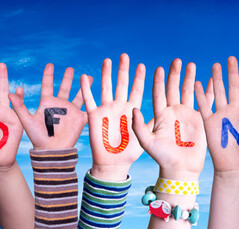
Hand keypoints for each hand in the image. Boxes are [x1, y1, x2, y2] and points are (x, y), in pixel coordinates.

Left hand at [9, 63, 86, 149]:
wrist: (52, 152)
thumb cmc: (37, 137)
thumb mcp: (27, 120)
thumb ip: (20, 106)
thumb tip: (9, 92)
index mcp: (47, 103)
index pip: (47, 85)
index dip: (48, 75)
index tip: (50, 65)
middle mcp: (59, 105)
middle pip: (64, 88)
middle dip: (68, 78)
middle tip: (71, 68)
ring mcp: (70, 112)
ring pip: (78, 95)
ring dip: (83, 86)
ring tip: (88, 77)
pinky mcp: (80, 119)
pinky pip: (88, 108)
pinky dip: (93, 101)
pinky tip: (98, 94)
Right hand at [81, 53, 145, 179]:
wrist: (113, 163)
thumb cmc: (130, 152)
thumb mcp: (145, 136)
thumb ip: (148, 122)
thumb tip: (155, 108)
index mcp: (132, 110)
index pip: (137, 90)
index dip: (140, 78)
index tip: (143, 65)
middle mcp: (119, 106)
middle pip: (121, 84)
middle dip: (123, 70)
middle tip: (125, 55)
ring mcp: (106, 109)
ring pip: (106, 87)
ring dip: (106, 74)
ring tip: (107, 60)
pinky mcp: (94, 116)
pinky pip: (89, 100)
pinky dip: (86, 89)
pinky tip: (84, 77)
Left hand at [133, 59, 206, 180]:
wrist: (181, 169)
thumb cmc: (162, 158)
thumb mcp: (148, 143)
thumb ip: (139, 127)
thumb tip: (134, 109)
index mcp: (160, 115)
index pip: (159, 93)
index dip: (158, 81)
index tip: (158, 68)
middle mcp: (173, 112)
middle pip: (174, 88)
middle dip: (175, 74)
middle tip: (177, 60)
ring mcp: (187, 115)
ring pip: (189, 92)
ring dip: (190, 78)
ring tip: (192, 64)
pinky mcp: (200, 120)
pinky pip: (205, 102)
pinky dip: (208, 91)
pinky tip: (211, 79)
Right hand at [196, 57, 238, 172]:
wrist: (235, 166)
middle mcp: (234, 110)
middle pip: (232, 87)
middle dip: (232, 72)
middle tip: (231, 58)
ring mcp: (221, 114)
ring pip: (219, 92)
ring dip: (217, 79)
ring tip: (216, 65)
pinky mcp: (210, 122)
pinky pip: (204, 106)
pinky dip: (201, 95)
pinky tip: (198, 84)